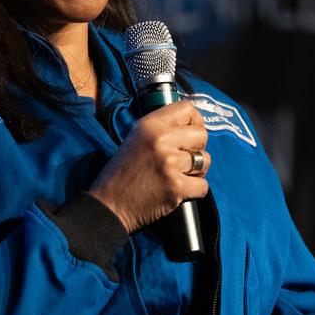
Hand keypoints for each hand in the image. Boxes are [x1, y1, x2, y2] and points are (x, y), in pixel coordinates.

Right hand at [87, 100, 210, 232]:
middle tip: (183, 159)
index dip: (194, 122)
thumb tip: (191, 125)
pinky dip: (194, 190)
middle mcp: (161, 140)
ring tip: (179, 175)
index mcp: (150, 125)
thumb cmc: (122, 173)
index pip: (187, 109)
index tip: (189, 134)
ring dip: (197, 171)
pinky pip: (203, 185)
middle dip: (198, 148)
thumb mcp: (136, 138)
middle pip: (202, 135)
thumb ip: (162, 128)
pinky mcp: (176, 186)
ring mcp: (169, 163)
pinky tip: (179, 190)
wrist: (109, 205)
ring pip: (205, 160)